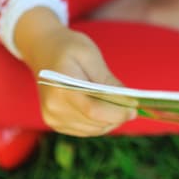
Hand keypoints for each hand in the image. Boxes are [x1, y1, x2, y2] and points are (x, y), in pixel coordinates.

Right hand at [14, 8, 135, 135]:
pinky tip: (105, 109)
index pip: (92, 109)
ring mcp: (52, 117)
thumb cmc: (69, 48)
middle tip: (132, 107)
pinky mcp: (55, 123)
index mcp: (61, 87)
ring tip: (120, 106)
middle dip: (117, 117)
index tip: (134, 109)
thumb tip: (128, 99)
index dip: (116, 112)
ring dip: (109, 121)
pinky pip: (84, 130)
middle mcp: (53, 107)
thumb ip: (107, 80)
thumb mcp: (90, 55)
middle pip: (93, 122)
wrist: (44, 50)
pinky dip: (98, 123)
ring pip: (91, 129)